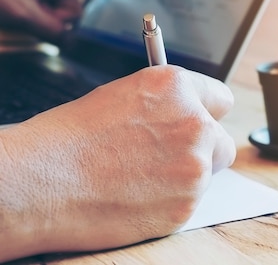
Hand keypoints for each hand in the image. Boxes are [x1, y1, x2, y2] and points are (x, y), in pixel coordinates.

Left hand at [0, 0, 154, 41]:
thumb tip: (64, 37)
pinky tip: (19, 20)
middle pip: (76, 6)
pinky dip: (38, 26)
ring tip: (17, 16)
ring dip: (44, 24)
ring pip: (61, 19)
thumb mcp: (17, 9)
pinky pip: (48, 23)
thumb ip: (47, 25)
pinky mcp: (32, 5)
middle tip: (31, 17)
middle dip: (59, 18)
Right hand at [0, 65, 235, 260]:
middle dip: (203, 150)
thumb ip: (168, 104)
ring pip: (207, 173)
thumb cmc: (71, 138)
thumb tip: (188, 113)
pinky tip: (135, 196)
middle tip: (170, 158)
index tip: (201, 121)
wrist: (41, 182)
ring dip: (184, 177)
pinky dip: (169, 202)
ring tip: (139, 178)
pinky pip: (188, 202)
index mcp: (177, 88)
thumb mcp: (125, 97)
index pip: (221, 98)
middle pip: (222, 141)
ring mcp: (194, 167)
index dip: (208, 112)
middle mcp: (195, 123)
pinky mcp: (185, 205)